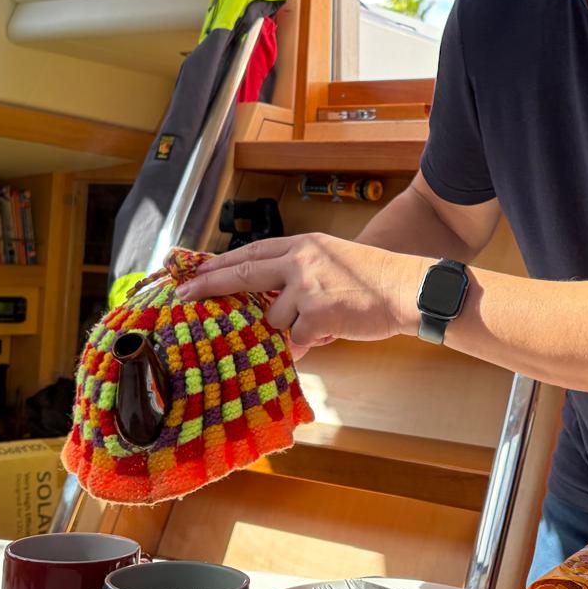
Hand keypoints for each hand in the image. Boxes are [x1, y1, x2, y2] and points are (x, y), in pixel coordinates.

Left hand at [176, 235, 429, 351]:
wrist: (405, 289)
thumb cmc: (371, 281)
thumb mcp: (330, 263)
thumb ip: (297, 277)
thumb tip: (268, 306)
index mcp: (302, 245)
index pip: (251, 251)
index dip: (220, 263)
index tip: (193, 272)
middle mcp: (300, 261)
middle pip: (243, 273)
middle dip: (209, 285)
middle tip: (183, 294)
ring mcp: (307, 287)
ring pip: (274, 319)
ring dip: (290, 328)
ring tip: (324, 321)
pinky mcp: (317, 314)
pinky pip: (297, 339)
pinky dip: (311, 342)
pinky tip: (334, 332)